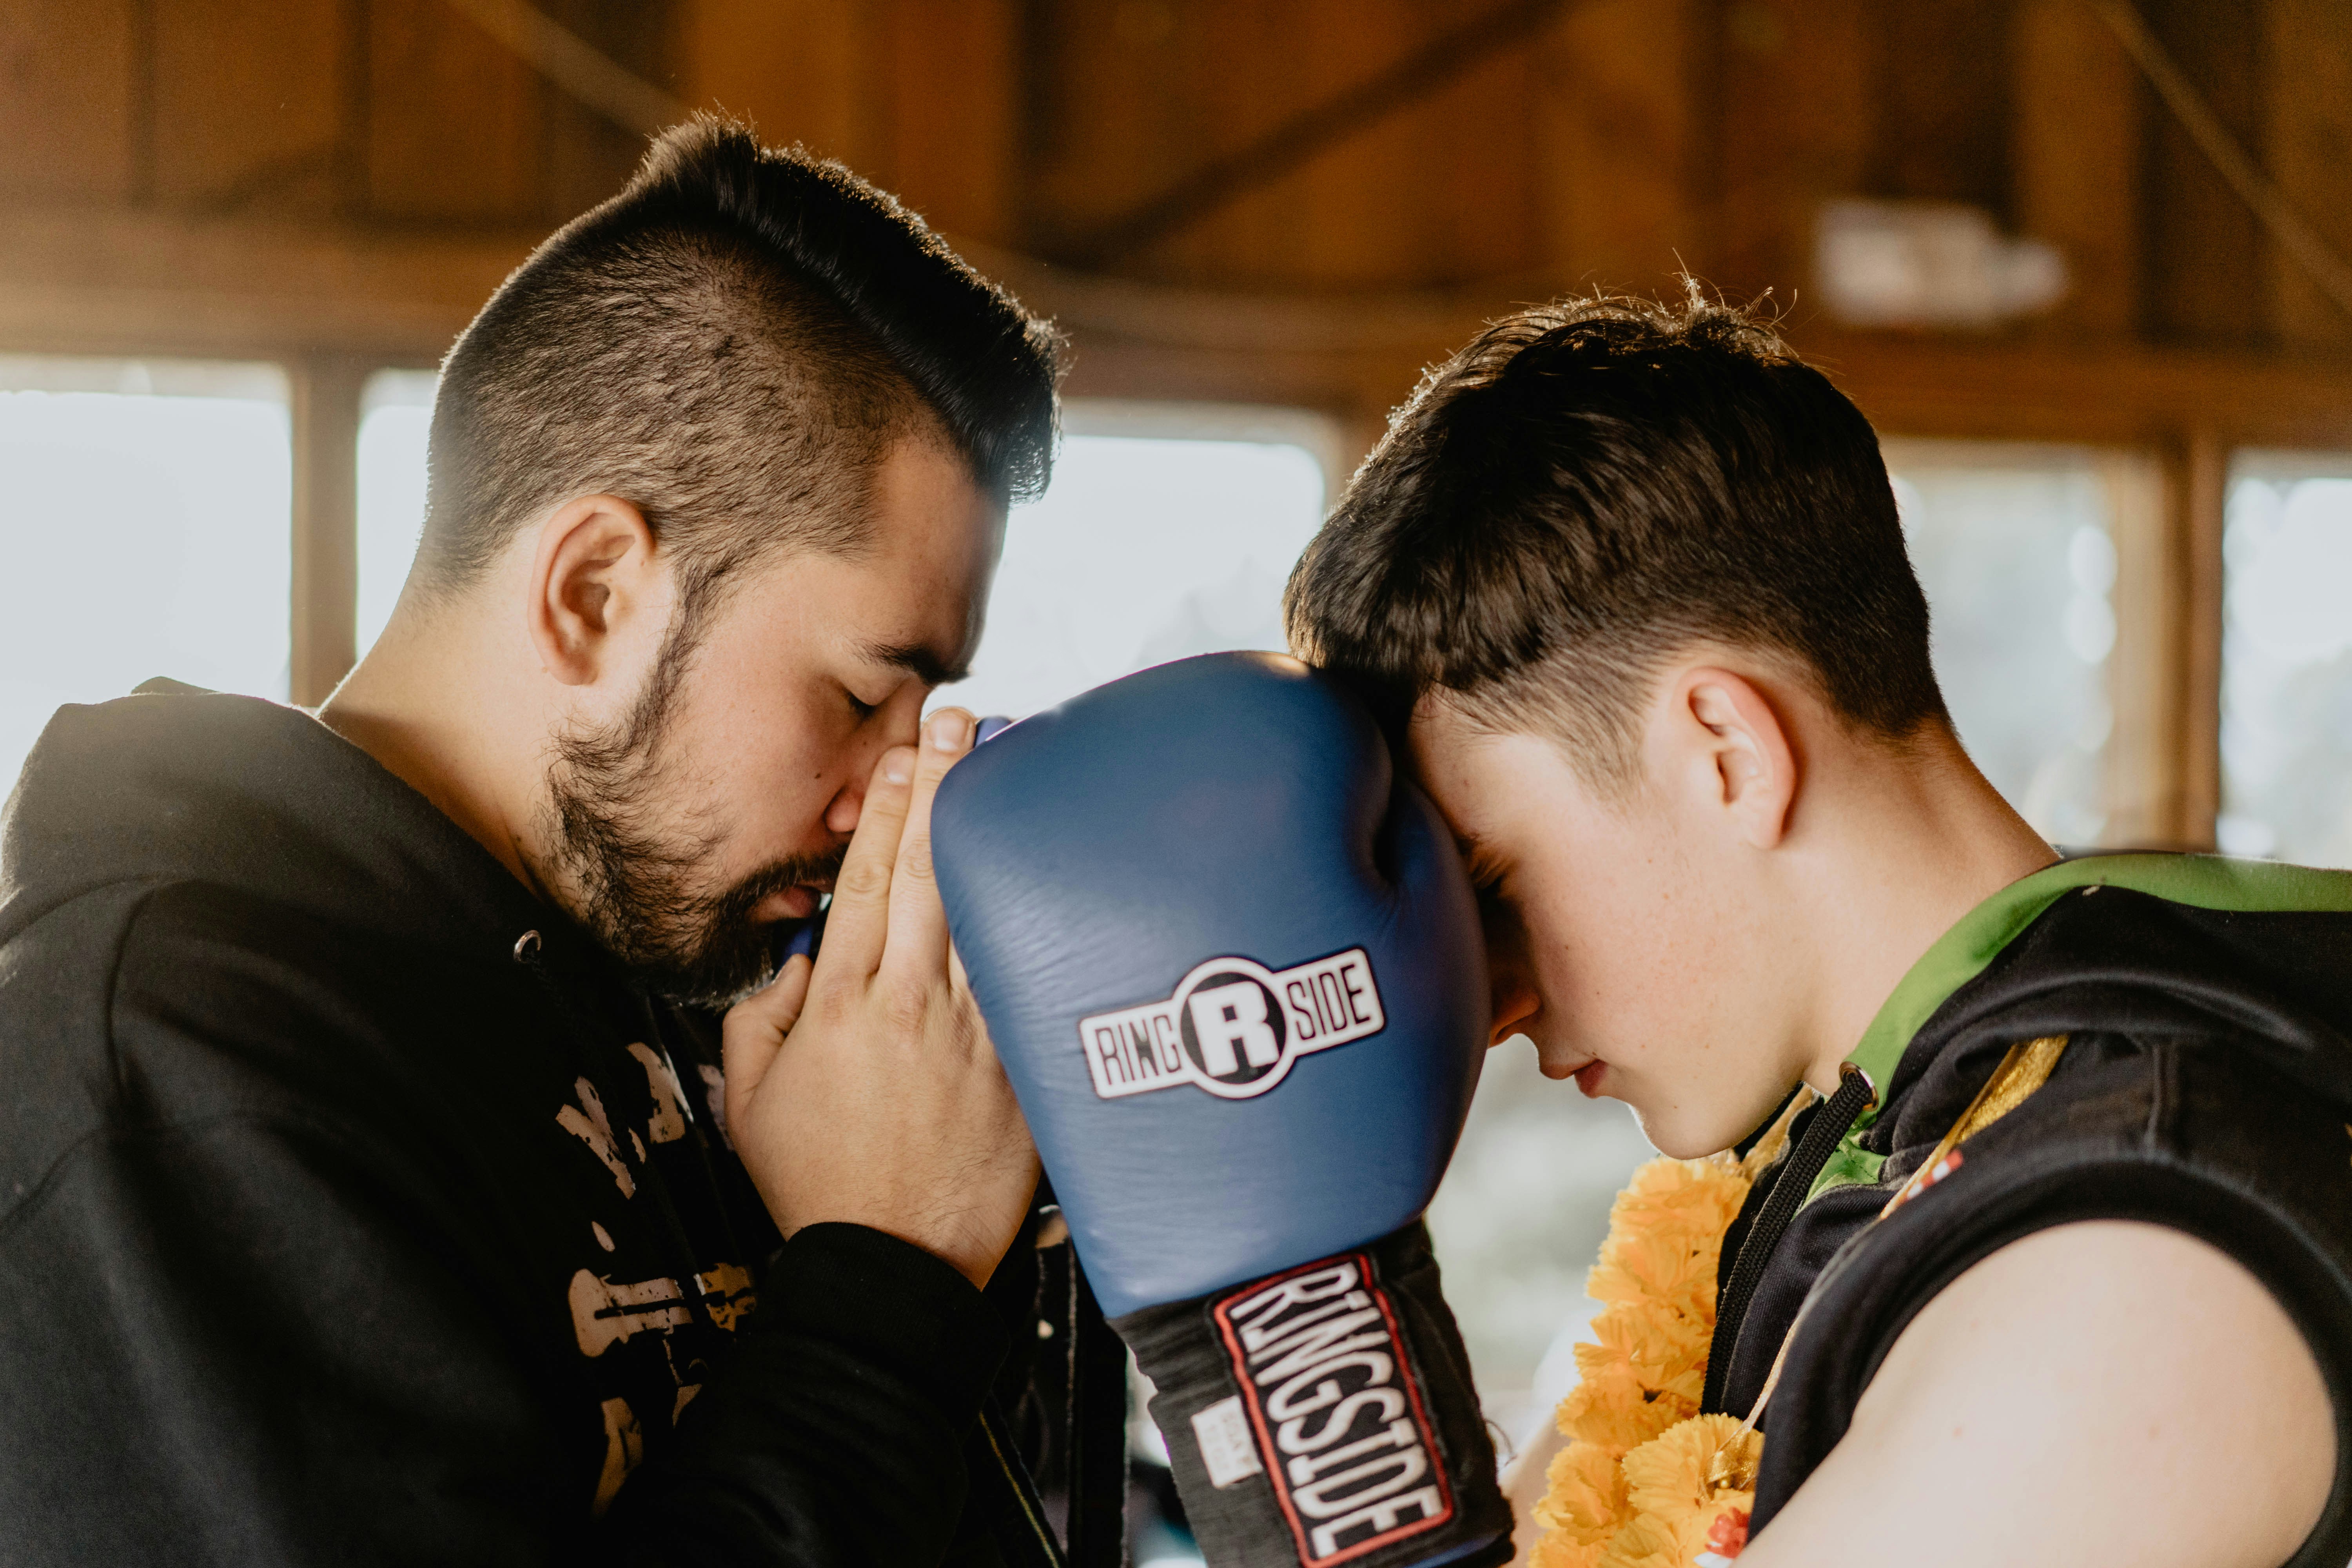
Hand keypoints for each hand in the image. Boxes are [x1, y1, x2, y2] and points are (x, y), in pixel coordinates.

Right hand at [721, 707, 1038, 1288]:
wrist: (890, 1269)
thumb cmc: (819, 1187)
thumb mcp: (752, 1100)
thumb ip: (761, 1018)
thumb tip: (795, 960)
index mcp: (838, 1005)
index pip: (865, 882)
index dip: (884, 812)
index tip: (901, 757)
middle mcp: (907, 1004)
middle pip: (929, 873)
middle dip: (944, 790)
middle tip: (963, 722)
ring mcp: (972, 1033)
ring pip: (985, 910)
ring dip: (996, 833)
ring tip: (1013, 767)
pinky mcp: (1019, 1067)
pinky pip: (1031, 980)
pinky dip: (1042, 919)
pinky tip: (1057, 869)